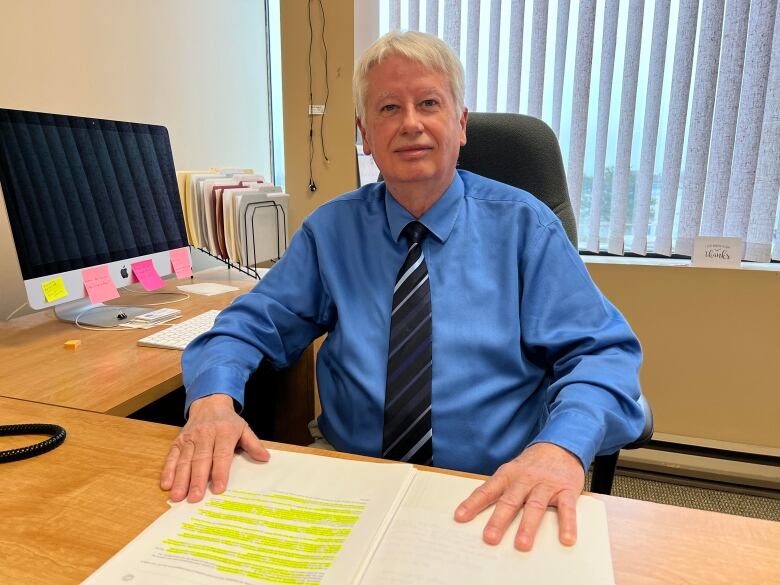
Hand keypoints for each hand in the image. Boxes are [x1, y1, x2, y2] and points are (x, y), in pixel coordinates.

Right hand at [159, 393, 268, 502]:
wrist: (209, 402)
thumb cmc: (228, 421)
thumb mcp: (244, 428)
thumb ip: (253, 444)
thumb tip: (265, 458)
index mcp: (224, 432)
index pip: (222, 454)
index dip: (220, 472)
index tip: (219, 489)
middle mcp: (205, 434)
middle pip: (201, 459)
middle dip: (197, 480)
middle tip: (195, 498)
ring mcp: (190, 438)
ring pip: (184, 460)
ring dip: (180, 479)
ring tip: (178, 497)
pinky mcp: (178, 441)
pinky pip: (172, 456)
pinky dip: (168, 470)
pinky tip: (166, 484)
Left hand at [454, 442, 584, 550]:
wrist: (560, 446)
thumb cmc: (531, 466)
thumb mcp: (512, 472)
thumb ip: (500, 491)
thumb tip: (478, 515)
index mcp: (507, 476)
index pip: (487, 490)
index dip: (473, 503)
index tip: (460, 517)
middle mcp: (524, 480)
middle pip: (510, 500)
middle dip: (499, 520)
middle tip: (490, 538)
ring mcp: (546, 484)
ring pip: (535, 505)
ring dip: (528, 526)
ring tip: (522, 545)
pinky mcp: (566, 490)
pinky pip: (567, 508)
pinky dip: (567, 524)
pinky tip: (566, 539)